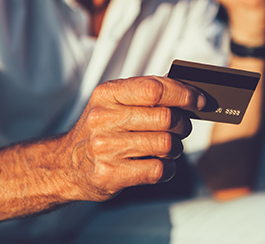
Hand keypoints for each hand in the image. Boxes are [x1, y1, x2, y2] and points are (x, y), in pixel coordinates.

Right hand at [59, 76, 202, 201]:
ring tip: (169, 148)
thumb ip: (146, 94)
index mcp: (107, 94)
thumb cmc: (100, 129)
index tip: (199, 101)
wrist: (65, 165)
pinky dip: (168, 169)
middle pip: (166, 118)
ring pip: (165, 144)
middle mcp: (103, 119)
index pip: (154, 89)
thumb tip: (188, 90)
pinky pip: (158, 170)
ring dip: (176, 148)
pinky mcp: (110, 175)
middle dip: (183, 124)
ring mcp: (105, 148)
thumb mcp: (113, 103)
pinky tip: (161, 166)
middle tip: (182, 128)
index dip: (183, 94)